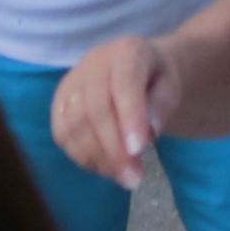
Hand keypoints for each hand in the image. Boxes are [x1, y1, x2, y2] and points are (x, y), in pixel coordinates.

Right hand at [54, 34, 177, 189]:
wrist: (138, 70)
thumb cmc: (157, 80)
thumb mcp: (171, 86)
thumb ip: (162, 105)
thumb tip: (148, 133)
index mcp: (126, 51)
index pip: (124, 83)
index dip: (130, 116)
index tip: (139, 150)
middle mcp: (92, 63)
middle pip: (95, 109)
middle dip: (114, 149)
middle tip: (135, 179)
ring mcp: (70, 84)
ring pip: (74, 126)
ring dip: (99, 158)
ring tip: (125, 177)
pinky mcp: (58, 106)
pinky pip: (63, 136)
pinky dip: (84, 158)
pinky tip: (107, 168)